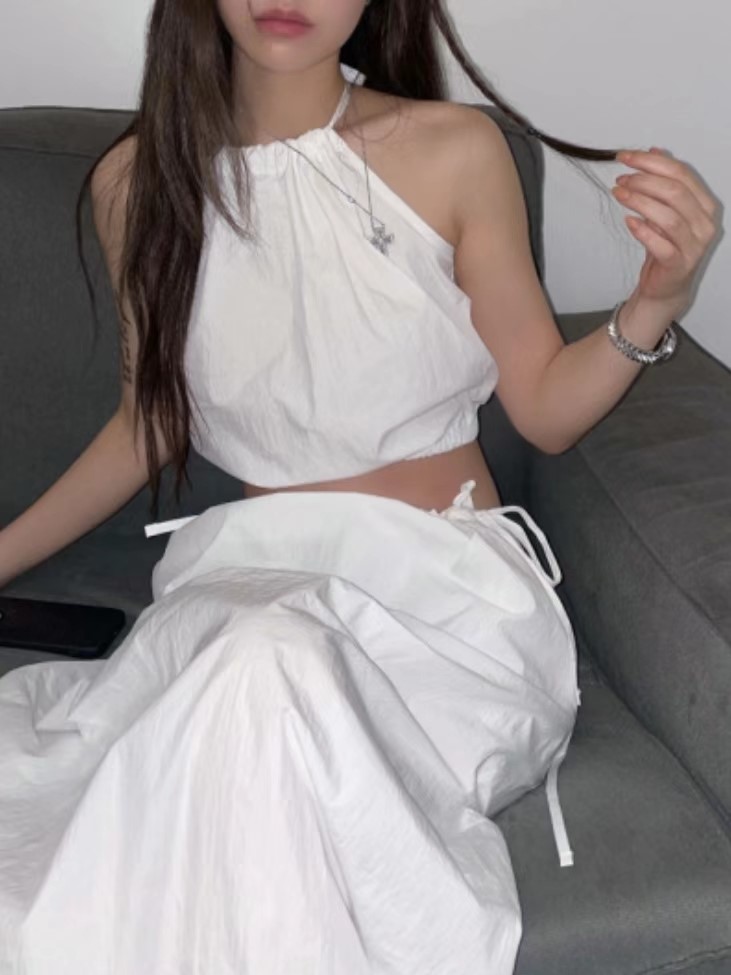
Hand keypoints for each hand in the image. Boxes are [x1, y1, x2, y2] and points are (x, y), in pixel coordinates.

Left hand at [612, 147, 718, 312]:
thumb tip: (654, 150)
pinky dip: (643, 231)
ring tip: (619, 194)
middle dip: (644, 181)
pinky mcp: (678, 265)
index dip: (651, 162)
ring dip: (640, 202)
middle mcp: (704, 224)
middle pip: (675, 192)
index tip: (625, 157)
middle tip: (621, 179)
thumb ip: (664, 182)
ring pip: (668, 216)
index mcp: (705, 205)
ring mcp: (694, 246)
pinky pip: (661, 245)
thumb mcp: (664, 210)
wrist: (666, 287)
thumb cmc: (666, 246)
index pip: (681, 174)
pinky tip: (628, 221)